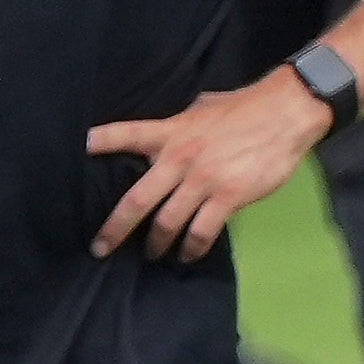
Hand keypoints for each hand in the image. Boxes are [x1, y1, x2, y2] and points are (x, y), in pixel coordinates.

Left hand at [88, 74, 332, 262]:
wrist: (285, 113)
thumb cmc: (244, 108)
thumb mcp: (201, 109)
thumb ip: (180, 125)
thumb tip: (169, 135)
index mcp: (170, 131)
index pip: (125, 134)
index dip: (100, 142)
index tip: (78, 148)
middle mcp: (179, 158)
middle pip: (137, 199)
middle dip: (116, 228)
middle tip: (101, 247)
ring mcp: (204, 180)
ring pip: (168, 222)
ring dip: (156, 244)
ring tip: (151, 254)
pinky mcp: (229, 196)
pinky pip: (203, 230)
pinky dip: (192, 248)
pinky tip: (187, 255)